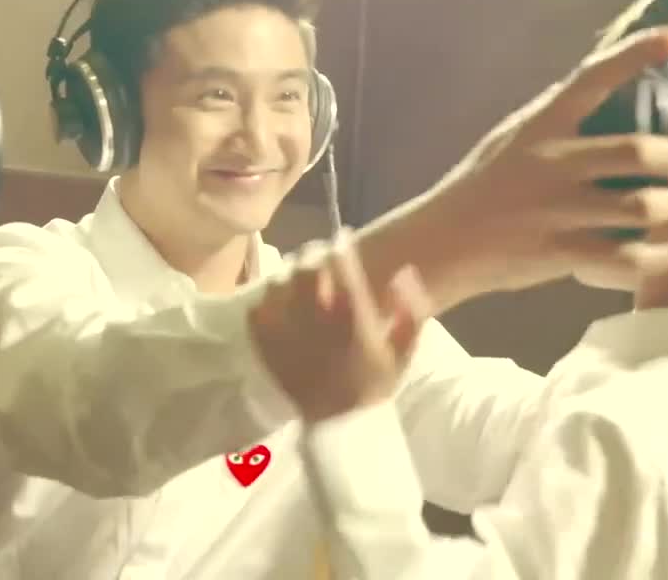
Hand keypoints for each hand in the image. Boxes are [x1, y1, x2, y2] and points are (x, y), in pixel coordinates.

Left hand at [249, 234, 431, 422]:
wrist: (339, 427)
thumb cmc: (374, 387)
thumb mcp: (404, 351)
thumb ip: (410, 311)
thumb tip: (404, 274)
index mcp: (352, 318)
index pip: (340, 263)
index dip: (340, 246)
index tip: (342, 241)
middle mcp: (316, 320)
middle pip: (304, 267)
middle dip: (311, 256)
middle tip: (317, 258)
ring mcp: (287, 334)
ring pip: (278, 283)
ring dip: (288, 277)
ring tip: (297, 281)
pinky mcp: (266, 348)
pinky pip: (257, 310)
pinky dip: (267, 303)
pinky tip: (279, 307)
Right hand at [370, 27, 667, 307]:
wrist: (441, 243)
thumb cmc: (482, 187)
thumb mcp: (512, 139)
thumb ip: (555, 120)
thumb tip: (605, 89)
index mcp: (540, 126)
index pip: (592, 78)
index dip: (635, 54)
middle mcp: (553, 163)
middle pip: (640, 151)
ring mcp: (558, 210)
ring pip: (643, 206)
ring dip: (667, 209)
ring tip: (664, 211)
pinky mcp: (561, 254)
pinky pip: (629, 259)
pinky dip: (657, 258)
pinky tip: (663, 254)